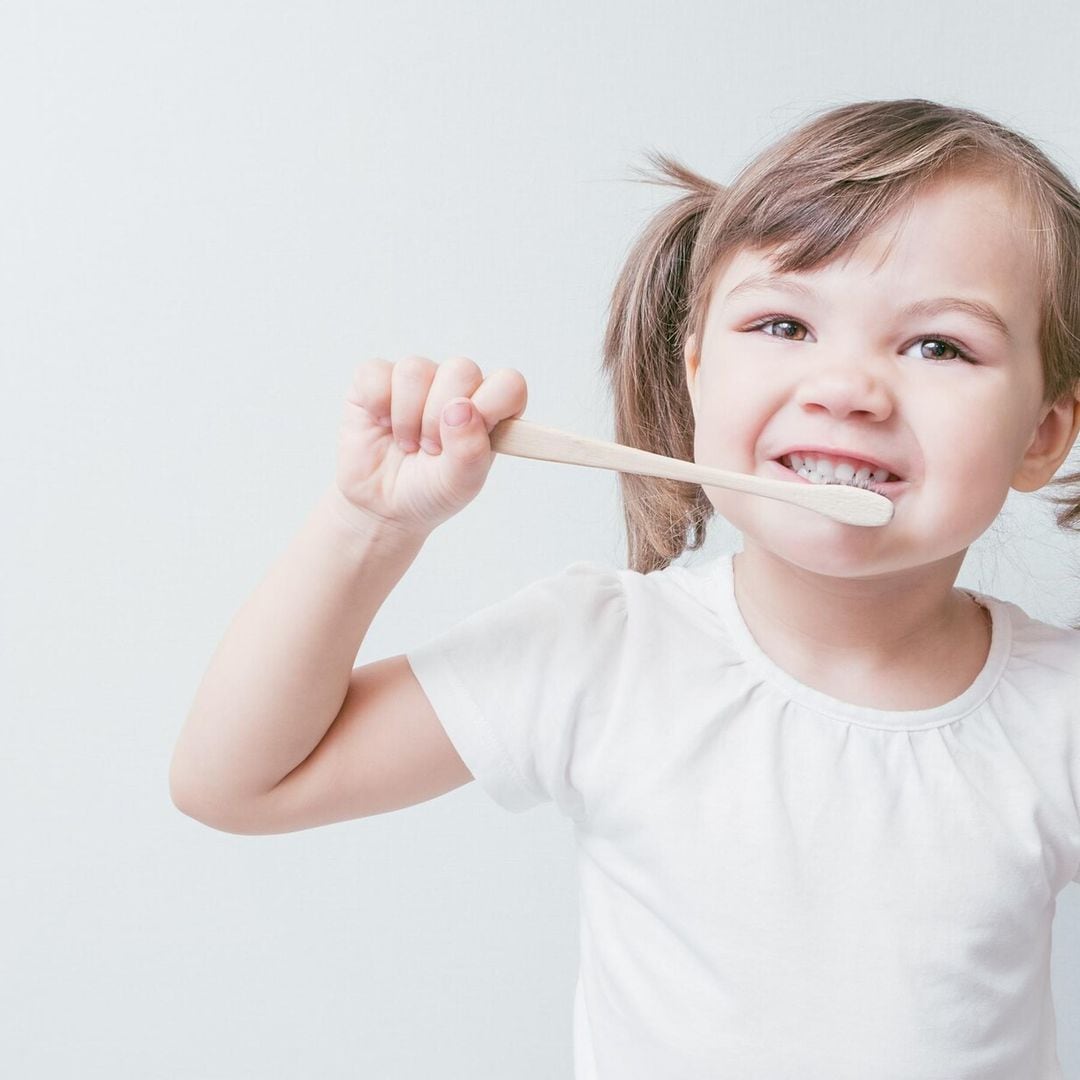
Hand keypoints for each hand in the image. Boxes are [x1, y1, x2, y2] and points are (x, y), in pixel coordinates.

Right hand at [336, 355, 527, 535]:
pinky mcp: (376, 379)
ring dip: (407, 416)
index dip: (490, 406)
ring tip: (408, 443)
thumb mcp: (459, 484)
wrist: (383, 506)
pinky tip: (382, 424)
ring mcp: (417, 380)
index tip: (467, 439)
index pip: (508, 384)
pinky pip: (376, 372)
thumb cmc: (430, 490)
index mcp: (488, 408)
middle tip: (431, 449)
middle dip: (440, 417)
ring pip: (416, 370)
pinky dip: (377, 404)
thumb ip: (470, 450)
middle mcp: (455, 387)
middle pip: (461, 369)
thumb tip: (461, 408)